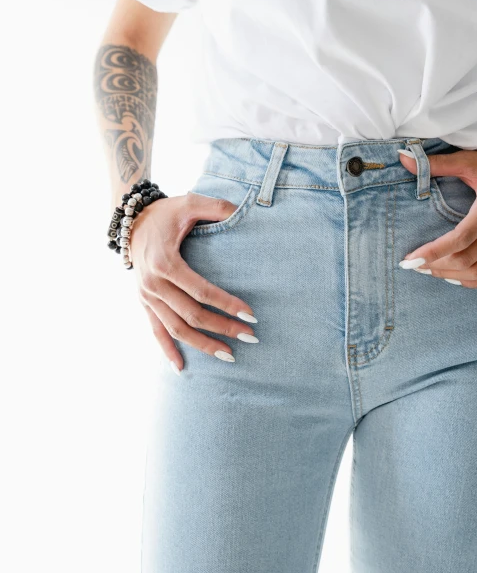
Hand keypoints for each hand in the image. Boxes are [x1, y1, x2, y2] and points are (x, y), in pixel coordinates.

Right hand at [129, 193, 257, 371]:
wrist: (130, 220)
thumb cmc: (165, 213)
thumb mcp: (189, 203)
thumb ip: (216, 207)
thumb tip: (242, 210)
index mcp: (166, 263)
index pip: (201, 291)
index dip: (227, 304)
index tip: (251, 315)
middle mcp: (154, 284)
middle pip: (192, 315)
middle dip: (222, 328)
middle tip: (251, 337)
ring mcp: (147, 297)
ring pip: (176, 329)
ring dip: (202, 345)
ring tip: (229, 355)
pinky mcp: (144, 303)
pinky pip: (155, 332)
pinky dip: (167, 351)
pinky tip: (181, 369)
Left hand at [398, 144, 476, 287]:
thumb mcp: (471, 161)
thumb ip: (437, 164)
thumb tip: (403, 158)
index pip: (459, 239)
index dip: (433, 252)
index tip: (410, 259)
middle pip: (467, 260)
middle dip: (436, 266)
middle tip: (413, 265)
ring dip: (451, 275)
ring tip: (429, 271)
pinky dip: (474, 281)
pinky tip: (455, 277)